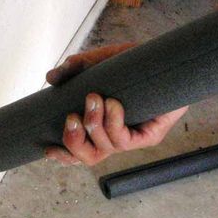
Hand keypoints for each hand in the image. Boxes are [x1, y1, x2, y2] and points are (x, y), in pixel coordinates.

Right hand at [44, 43, 188, 165]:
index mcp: (104, 126)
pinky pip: (124, 140)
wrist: (170, 59)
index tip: (47, 147)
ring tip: (94, 97)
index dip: (63, 156)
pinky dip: (113, 122)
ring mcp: (135, 138)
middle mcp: (117, 136)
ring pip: (105, 149)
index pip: (81, 152)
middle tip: (71, 116)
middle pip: (89, 158)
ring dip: (93, 124)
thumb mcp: (103, 61)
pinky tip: (113, 103)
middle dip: (73, 141)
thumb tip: (50, 78)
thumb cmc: (137, 63)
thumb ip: (77, 67)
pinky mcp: (151, 136)